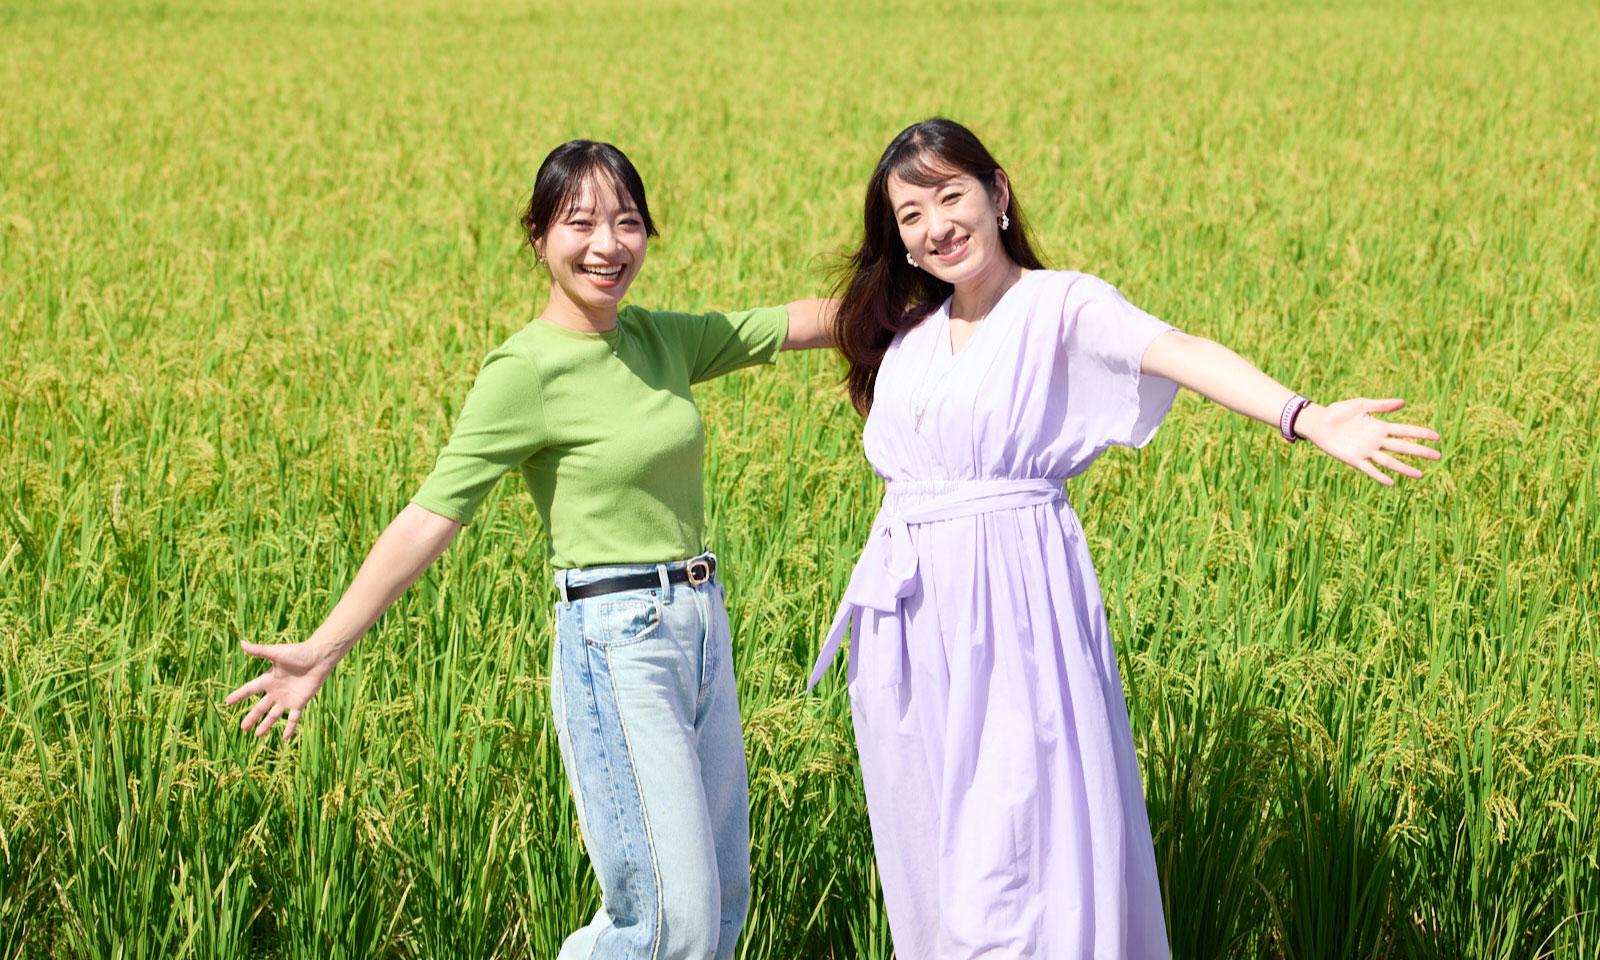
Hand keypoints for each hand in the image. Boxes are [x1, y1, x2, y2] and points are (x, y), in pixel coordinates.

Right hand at [222, 640, 338, 740]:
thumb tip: (241, 642)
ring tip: (258, 735)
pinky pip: (293, 718)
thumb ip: (259, 651)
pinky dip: (290, 728)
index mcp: (269, 679)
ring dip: (266, 725)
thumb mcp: (276, 653)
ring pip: (274, 715)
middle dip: (251, 717)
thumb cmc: (299, 652)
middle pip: (260, 707)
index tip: (227, 702)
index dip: (239, 695)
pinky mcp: (300, 702)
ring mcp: (288, 698)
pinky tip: (286, 738)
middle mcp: (276, 691)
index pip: (250, 689)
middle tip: (242, 728)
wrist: (319, 657)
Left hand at [1296, 398, 1440, 485]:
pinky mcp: (1354, 459)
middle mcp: (1377, 441)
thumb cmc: (1339, 412)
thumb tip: (1403, 402)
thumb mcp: (1361, 404)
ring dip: (1405, 468)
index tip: (1437, 437)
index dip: (1421, 433)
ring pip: (1390, 461)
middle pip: (1403, 447)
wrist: (1319, 422)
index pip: (1405, 430)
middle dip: (1420, 452)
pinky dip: (1379, 476)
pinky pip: (1370, 469)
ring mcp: (1367, 451)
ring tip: (1421, 475)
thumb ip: (1380, 405)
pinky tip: (1391, 482)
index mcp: (1380, 426)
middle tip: (1438, 456)